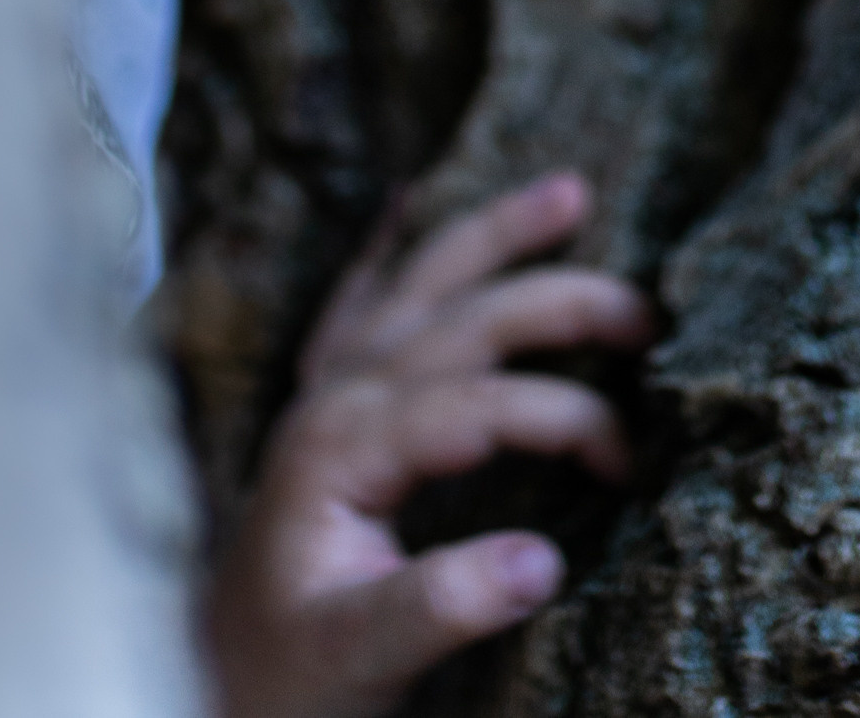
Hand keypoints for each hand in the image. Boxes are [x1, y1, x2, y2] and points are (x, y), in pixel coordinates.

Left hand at [204, 171, 651, 717]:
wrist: (212, 683)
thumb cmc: (289, 674)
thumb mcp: (363, 654)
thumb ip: (444, 604)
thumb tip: (543, 560)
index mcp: (343, 446)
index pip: (478, 404)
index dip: (564, 418)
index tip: (628, 461)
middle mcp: (334, 394)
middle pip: (463, 318)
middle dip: (561, 301)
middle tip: (647, 316)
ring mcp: (323, 387)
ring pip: (420, 281)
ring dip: (494, 233)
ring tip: (570, 191)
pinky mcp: (320, 398)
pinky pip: (358, 298)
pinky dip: (389, 246)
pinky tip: (406, 199)